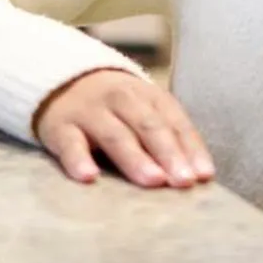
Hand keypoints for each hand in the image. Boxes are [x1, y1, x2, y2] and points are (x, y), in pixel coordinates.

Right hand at [33, 69, 214, 188]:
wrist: (59, 81)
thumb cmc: (115, 109)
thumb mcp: (143, 112)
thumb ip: (167, 137)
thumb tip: (198, 175)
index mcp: (148, 96)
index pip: (174, 121)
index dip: (190, 148)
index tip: (203, 176)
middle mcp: (121, 100)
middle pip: (148, 125)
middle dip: (168, 153)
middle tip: (183, 181)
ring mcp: (89, 112)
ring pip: (115, 134)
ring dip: (135, 158)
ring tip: (153, 181)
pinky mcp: (60, 127)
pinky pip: (70, 144)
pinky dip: (78, 160)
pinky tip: (89, 177)